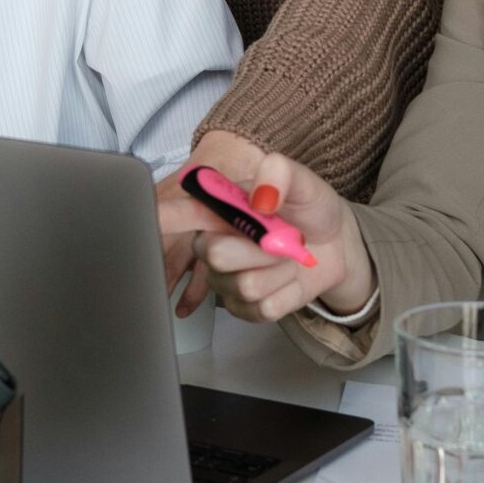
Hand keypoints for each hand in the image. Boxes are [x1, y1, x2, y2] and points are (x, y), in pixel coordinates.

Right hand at [154, 152, 369, 324]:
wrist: (334, 244)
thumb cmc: (308, 208)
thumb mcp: (301, 180)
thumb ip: (279, 174)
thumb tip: (260, 198)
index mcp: (217, 209)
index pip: (178, 213)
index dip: (161, 217)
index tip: (149, 218)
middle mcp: (213, 244)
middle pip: (214, 254)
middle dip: (258, 248)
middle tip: (280, 236)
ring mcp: (226, 279)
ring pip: (246, 285)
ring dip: (279, 270)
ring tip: (286, 255)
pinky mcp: (244, 307)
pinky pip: (263, 309)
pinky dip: (288, 293)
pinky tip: (288, 279)